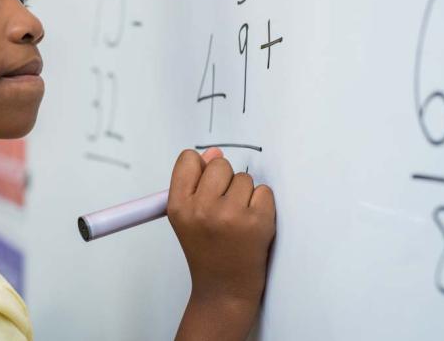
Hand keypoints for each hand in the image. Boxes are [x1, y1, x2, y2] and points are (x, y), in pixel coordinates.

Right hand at [168, 148, 275, 340]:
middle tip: (224, 208)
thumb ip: (196, 182)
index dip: (201, 169)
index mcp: (179, 206)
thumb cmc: (207, 252)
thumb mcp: (188, 218)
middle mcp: (202, 209)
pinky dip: (262, 205)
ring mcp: (230, 215)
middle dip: (225, 181)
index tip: (206, 184)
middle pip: (220, 164)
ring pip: (244, 178)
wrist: (224, 290)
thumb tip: (214, 153)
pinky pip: (264, 192)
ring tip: (237, 220)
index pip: (188, 159)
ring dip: (245, 195)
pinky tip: (252, 224)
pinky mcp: (257, 222)